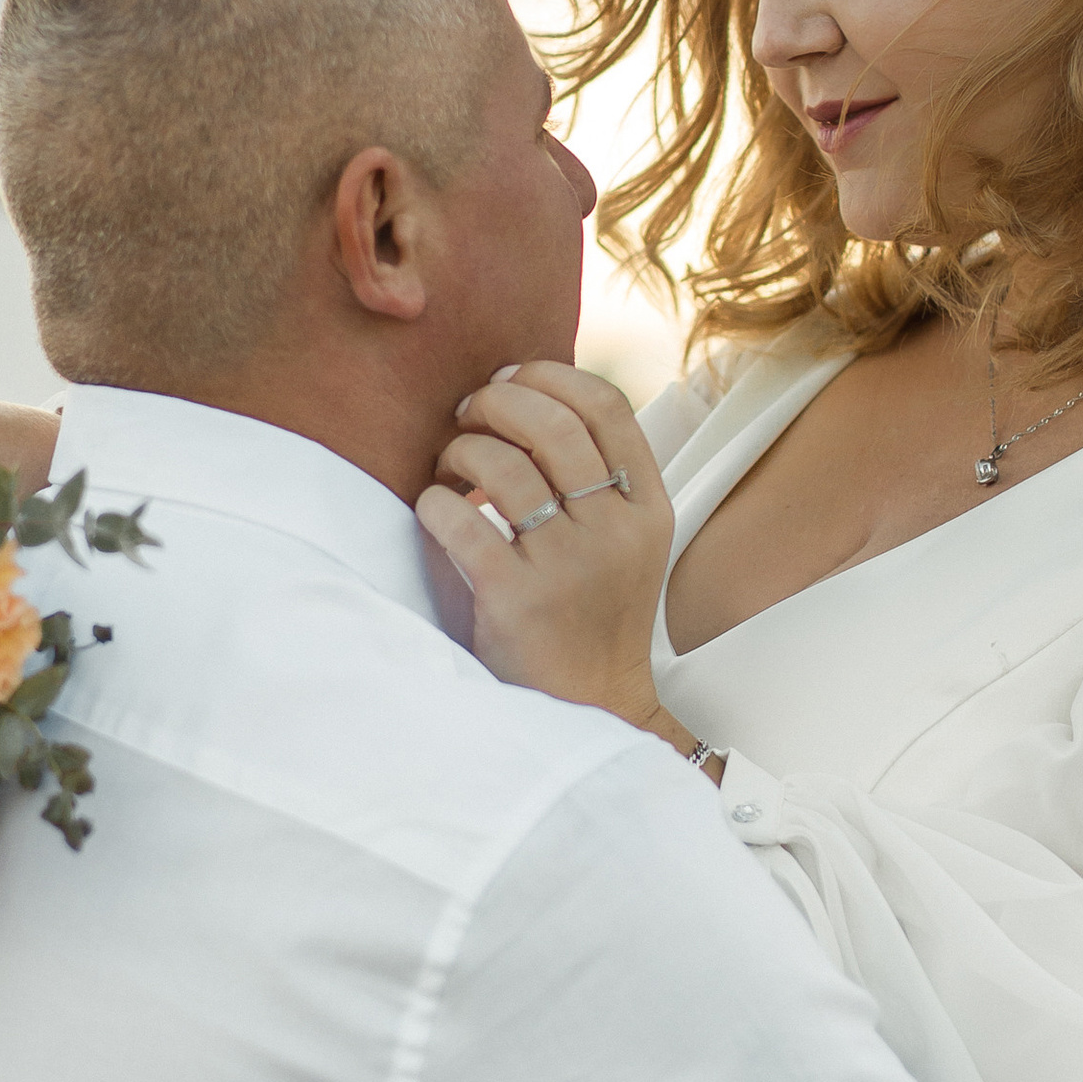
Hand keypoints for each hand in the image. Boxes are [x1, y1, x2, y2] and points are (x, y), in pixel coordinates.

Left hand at [417, 364, 680, 734]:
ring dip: (460, 450)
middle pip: (552, 425)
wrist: (590, 706)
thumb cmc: (593, 612)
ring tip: (450, 465)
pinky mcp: (516, 600)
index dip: (551, 375)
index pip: (608, 407)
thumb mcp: (628, 541)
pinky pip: (460, 522)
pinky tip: (435, 509)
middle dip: (496, 401)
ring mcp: (569, 568)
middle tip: (468, 412)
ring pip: (502, 466)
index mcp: (648, 509)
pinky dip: (435, 502)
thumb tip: (531, 392)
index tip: (511, 378)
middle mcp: (616, 533)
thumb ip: (601, 475)